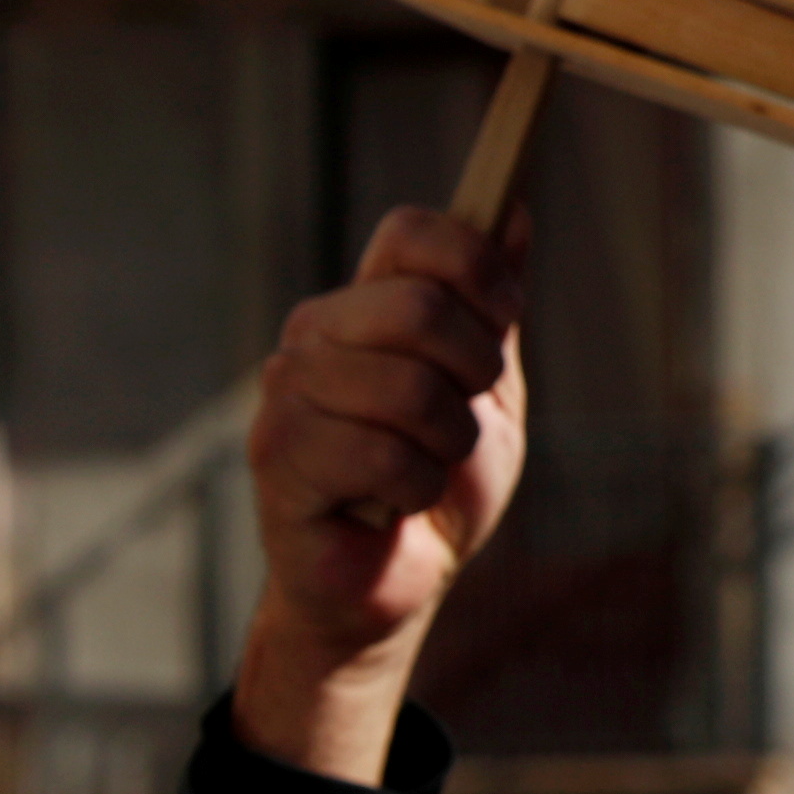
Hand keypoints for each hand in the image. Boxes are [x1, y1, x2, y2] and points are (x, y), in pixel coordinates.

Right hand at [235, 205, 527, 785]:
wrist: (402, 583)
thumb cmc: (441, 485)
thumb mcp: (490, 389)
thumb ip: (494, 307)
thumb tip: (516, 209)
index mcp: (364, 305)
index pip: (412, 232)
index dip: (476, 266)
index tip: (504, 321)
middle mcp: (313, 338)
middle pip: (418, 306)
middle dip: (473, 372)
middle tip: (461, 423)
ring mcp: (286, 396)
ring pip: (406, 387)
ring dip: (445, 445)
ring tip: (422, 472)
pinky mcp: (277, 460)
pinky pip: (378, 455)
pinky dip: (413, 488)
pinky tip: (389, 506)